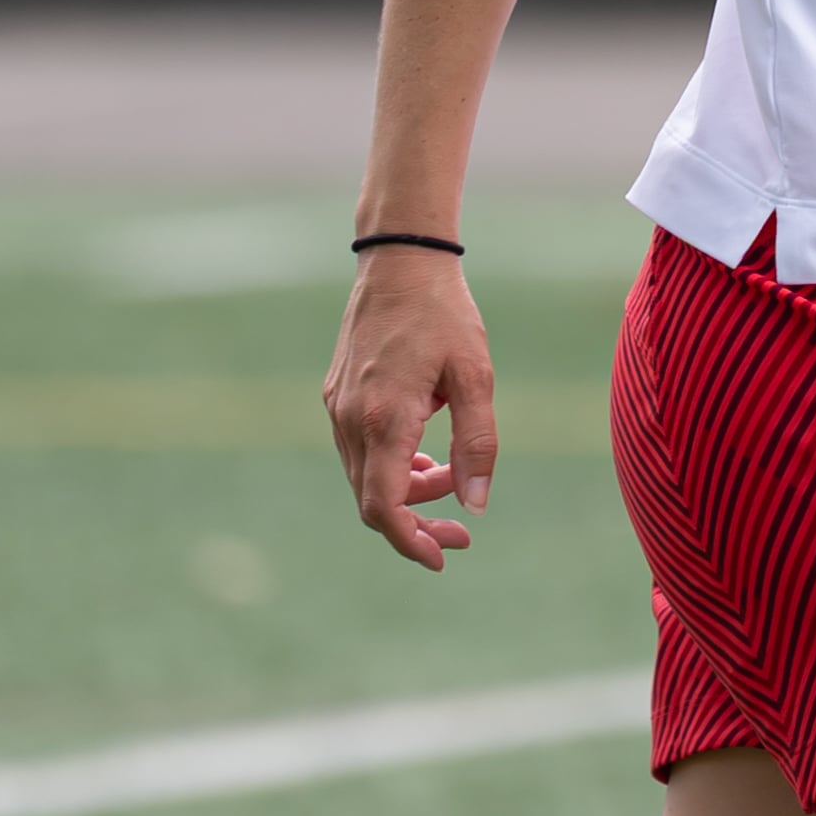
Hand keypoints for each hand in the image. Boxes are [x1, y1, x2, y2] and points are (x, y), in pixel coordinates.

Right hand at [323, 248, 499, 569]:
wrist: (400, 259)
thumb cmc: (444, 314)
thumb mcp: (476, 377)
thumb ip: (478, 444)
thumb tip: (475, 504)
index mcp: (385, 418)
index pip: (384, 507)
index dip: (410, 542)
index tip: (443, 556)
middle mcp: (350, 418)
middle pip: (373, 500)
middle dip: (416, 522)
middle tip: (461, 530)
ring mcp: (338, 406)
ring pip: (365, 477)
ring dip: (407, 491)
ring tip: (450, 477)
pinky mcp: (337, 394)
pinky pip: (358, 450)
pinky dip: (391, 465)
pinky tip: (426, 453)